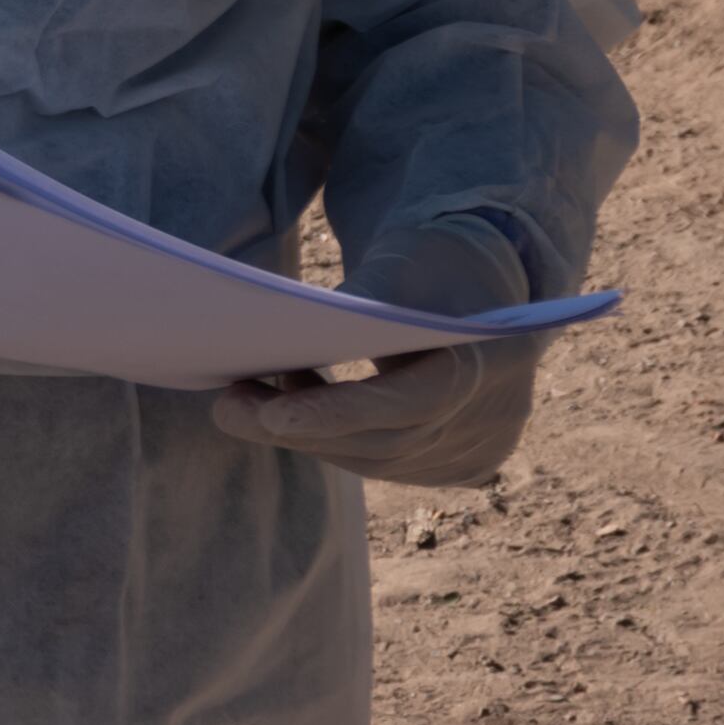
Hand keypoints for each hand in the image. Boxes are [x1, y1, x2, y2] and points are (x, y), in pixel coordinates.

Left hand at [209, 222, 539, 486]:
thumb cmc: (432, 262)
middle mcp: (494, 418)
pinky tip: (296, 408)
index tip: (270, 419)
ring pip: (379, 461)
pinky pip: (386, 463)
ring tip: (252, 397)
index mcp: (492, 358)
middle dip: (302, 429)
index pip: (412, 403)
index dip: (338, 414)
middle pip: (385, 443)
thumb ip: (357, 300)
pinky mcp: (461, 464)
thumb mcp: (402, 260)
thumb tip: (277, 334)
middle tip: (229, 407)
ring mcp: (481, 449)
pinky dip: (336, 440)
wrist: (484, 288)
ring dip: (311, 435)